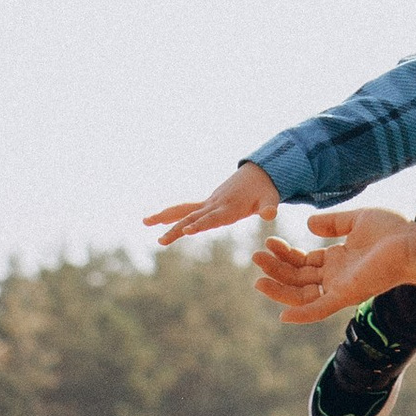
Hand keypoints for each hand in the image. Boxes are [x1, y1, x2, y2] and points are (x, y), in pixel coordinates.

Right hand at [145, 164, 280, 246]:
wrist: (258, 174)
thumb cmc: (265, 190)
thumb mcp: (270, 198)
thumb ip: (268, 207)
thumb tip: (270, 214)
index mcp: (229, 207)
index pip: (212, 218)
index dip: (200, 224)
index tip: (187, 230)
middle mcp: (215, 204)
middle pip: (192, 217)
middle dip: (177, 228)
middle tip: (161, 240)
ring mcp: (209, 203)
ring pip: (184, 211)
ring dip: (165, 217)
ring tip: (145, 222)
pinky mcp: (207, 204)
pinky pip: (186, 210)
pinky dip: (171, 214)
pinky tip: (155, 220)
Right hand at [253, 207, 415, 324]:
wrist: (414, 242)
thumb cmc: (393, 231)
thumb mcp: (357, 219)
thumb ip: (333, 223)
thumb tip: (308, 225)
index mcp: (338, 259)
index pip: (303, 261)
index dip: (285, 253)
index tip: (269, 240)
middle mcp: (337, 276)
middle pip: (297, 278)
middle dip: (276, 269)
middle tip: (256, 257)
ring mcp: (340, 287)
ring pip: (302, 294)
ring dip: (279, 289)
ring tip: (258, 279)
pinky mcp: (347, 295)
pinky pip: (320, 309)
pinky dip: (303, 314)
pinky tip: (282, 314)